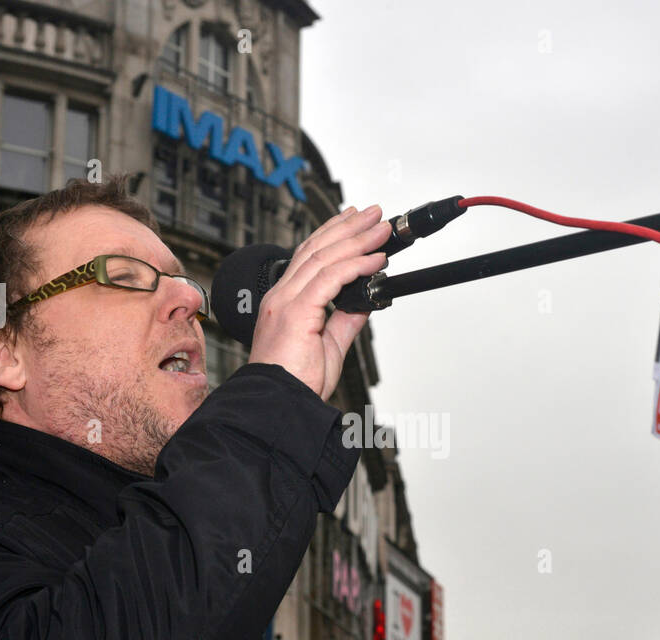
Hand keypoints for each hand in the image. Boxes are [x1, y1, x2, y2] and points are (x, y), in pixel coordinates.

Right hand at [247, 205, 389, 398]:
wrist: (279, 404)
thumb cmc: (295, 383)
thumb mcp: (330, 346)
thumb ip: (345, 320)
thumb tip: (365, 300)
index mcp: (285, 301)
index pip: (308, 256)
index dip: (332, 234)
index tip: (354, 220)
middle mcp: (282, 296)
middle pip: (316, 248)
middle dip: (348, 227)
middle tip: (374, 214)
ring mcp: (286, 302)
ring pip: (323, 257)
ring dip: (356, 239)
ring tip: (380, 228)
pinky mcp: (296, 312)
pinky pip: (330, 279)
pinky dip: (355, 266)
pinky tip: (375, 260)